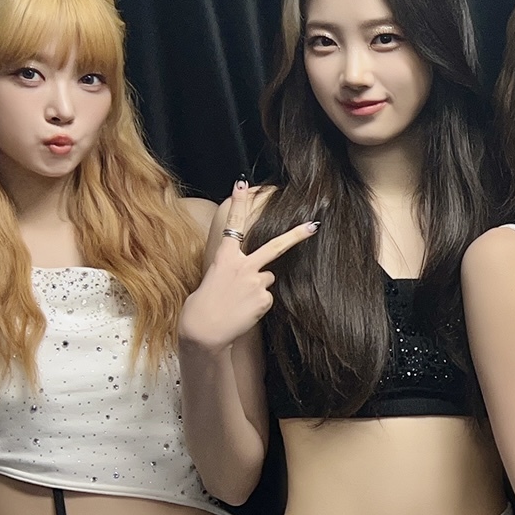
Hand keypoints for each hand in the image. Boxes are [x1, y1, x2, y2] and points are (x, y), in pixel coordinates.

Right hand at [178, 183, 318, 353]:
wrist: (204, 330)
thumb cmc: (201, 307)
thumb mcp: (211, 280)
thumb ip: (231, 270)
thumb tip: (248, 274)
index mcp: (224, 257)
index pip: (233, 225)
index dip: (238, 203)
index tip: (242, 184)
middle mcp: (243, 265)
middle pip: (275, 246)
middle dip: (297, 236)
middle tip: (313, 226)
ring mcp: (256, 281)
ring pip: (267, 278)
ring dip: (258, 287)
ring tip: (239, 302)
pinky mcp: (264, 298)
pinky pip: (266, 298)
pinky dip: (257, 305)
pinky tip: (244, 312)